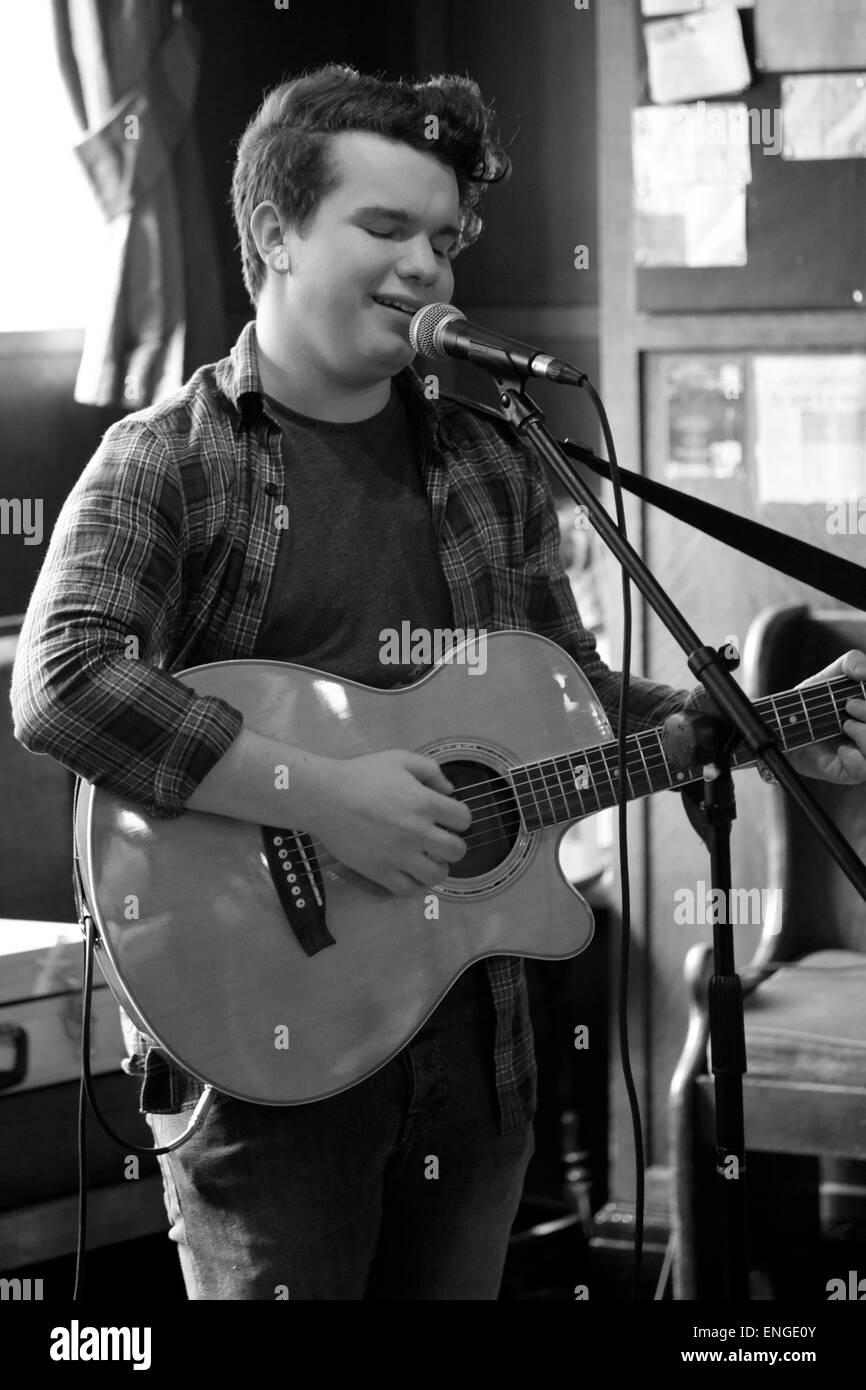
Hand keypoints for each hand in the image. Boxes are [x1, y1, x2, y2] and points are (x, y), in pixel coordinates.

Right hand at [306, 749, 470, 895]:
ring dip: (438, 867)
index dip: (458, 817)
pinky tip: (410, 872)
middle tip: (441, 840)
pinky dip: (415, 884)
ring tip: (428, 859)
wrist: (325, 797)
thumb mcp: (399, 759)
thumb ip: (430, 770)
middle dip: (453, 844)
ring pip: (437, 875)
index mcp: (424, 803)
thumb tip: (449, 790)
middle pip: (457, 851)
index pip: (463, 819)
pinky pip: (409, 890)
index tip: (448, 817)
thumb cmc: (362, 774)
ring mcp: (399, 856)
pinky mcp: (380, 872)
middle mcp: (417, 832)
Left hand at [783, 648, 865, 784]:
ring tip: (845, 725)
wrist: (782, 725)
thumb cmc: (811, 701)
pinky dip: (854, 759)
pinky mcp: (848, 772)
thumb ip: (851, 662)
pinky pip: (863, 771)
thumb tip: (864, 672)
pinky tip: (841, 750)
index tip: (854, 698)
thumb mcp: (831, 675)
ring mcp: (864, 755)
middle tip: (848, 706)